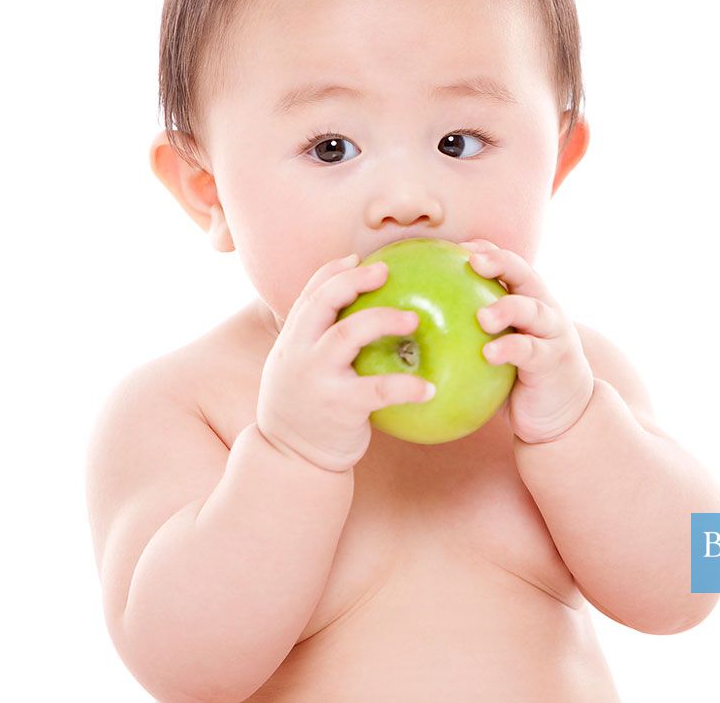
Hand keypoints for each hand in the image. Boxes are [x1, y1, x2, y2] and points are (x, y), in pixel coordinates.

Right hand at [256, 253, 435, 471]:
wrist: (290, 461)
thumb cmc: (306, 413)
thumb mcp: (299, 373)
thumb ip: (318, 347)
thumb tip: (358, 323)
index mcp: (291, 342)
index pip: (308, 295)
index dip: (332, 272)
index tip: (358, 258)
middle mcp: (298, 353)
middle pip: (323, 302)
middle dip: (354, 281)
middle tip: (386, 271)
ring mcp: (316, 378)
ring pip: (348, 333)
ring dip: (384, 319)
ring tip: (413, 320)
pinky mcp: (339, 406)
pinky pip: (378, 389)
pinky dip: (406, 387)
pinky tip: (430, 389)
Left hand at [458, 239, 595, 443]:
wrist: (561, 410)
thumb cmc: (517, 377)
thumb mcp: (495, 348)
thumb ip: (468, 333)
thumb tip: (413, 327)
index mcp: (527, 300)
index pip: (508, 265)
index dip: (487, 250)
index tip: (457, 247)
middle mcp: (543, 308)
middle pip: (525, 275)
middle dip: (501, 262)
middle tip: (473, 261)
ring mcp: (553, 333)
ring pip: (533, 310)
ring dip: (507, 308)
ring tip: (483, 317)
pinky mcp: (555, 360)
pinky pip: (531, 351)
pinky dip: (510, 349)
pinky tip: (489, 353)